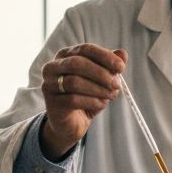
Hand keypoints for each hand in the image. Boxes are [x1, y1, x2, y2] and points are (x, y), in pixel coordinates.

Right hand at [39, 44, 125, 158]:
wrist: (72, 123)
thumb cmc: (86, 96)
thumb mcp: (102, 80)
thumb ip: (110, 66)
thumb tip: (122, 54)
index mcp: (66, 55)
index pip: (85, 49)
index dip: (105, 56)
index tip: (121, 67)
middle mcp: (53, 66)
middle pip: (77, 63)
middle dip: (101, 73)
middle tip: (117, 84)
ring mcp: (49, 84)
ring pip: (74, 82)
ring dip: (98, 89)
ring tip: (111, 95)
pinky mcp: (51, 102)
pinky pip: (73, 99)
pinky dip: (92, 101)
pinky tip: (101, 104)